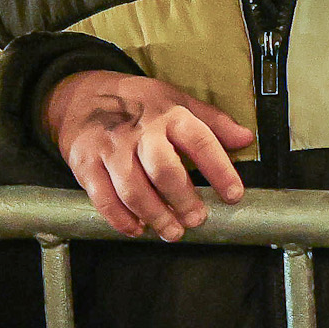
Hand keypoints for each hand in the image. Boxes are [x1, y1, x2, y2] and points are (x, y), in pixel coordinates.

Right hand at [44, 70, 253, 240]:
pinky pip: (104, 198)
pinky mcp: (86, 164)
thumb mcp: (177, 100)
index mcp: (168, 114)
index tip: (234, 195)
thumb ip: (212, 122)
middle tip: (197, 220)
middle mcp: (140, 131)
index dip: (220, 170)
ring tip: (172, 231)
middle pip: (164, 170)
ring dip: (155, 215)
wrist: (82, 96)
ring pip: (133, 190)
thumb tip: (246, 138)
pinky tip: (136, 229)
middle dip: (183, 200)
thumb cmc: (138, 103)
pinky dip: (121, 219)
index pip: (200, 141)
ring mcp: (110, 149)